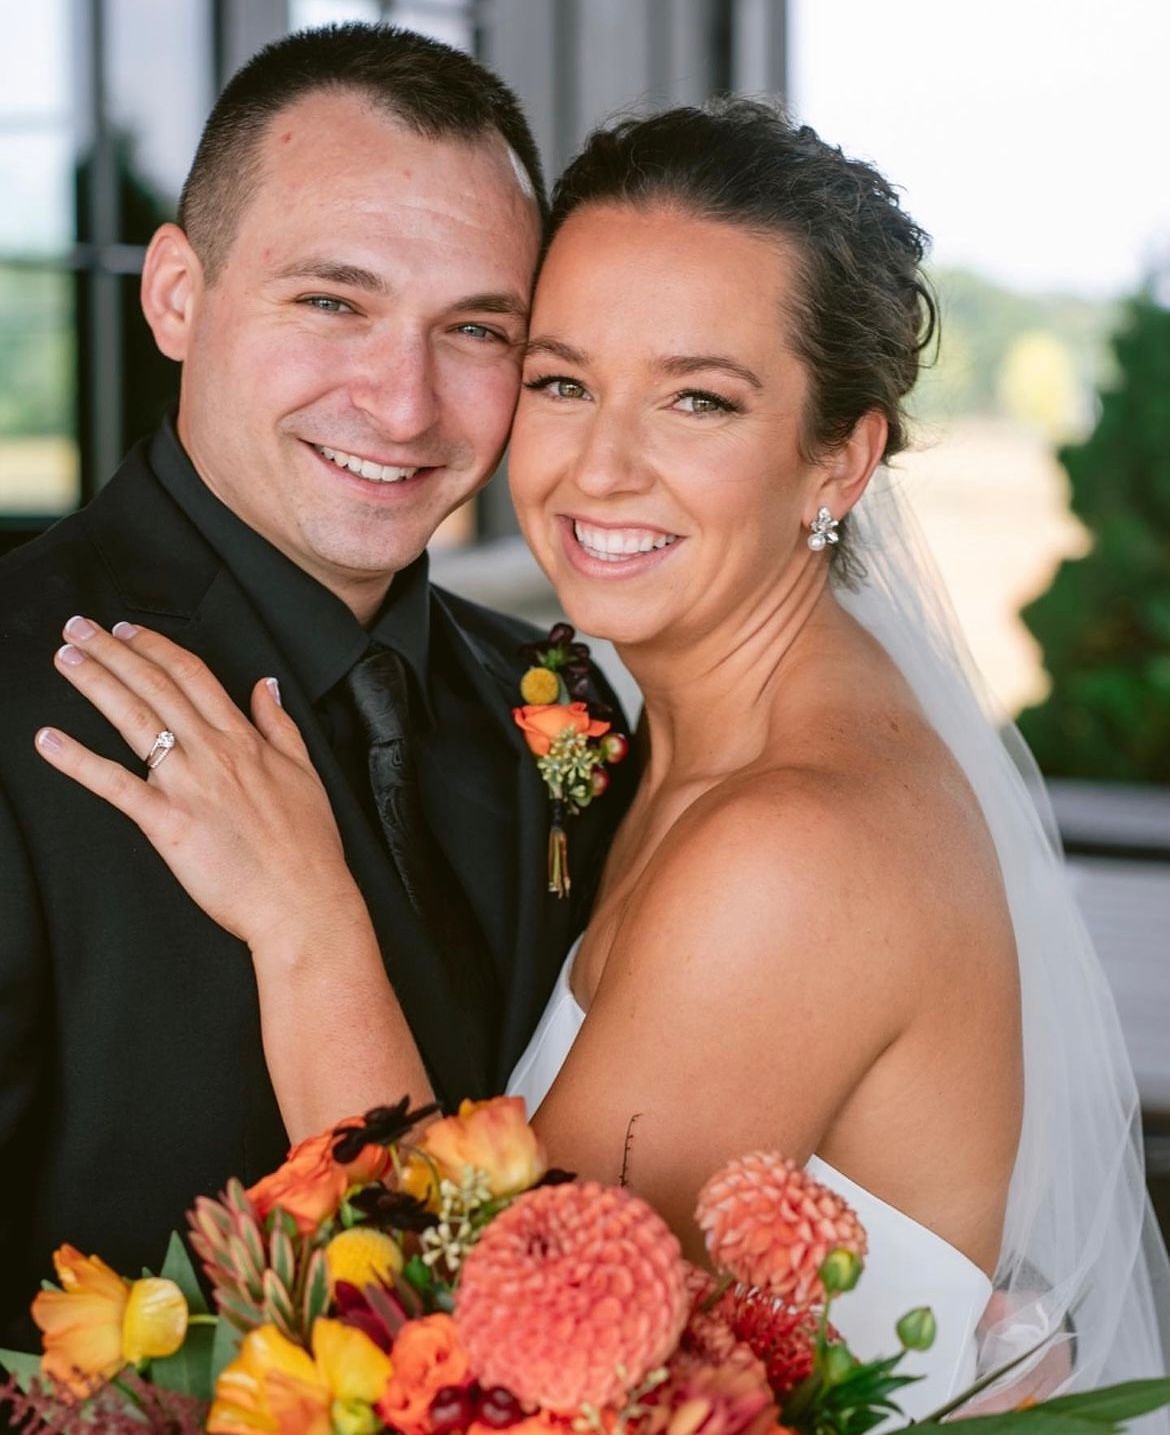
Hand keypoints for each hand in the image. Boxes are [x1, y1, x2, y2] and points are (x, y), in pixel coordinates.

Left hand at [35, 616, 359, 946]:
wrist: (304, 901)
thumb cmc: (309, 845)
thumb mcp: (306, 772)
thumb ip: (280, 725)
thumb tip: (266, 686)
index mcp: (244, 739)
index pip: (192, 675)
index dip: (154, 647)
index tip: (127, 631)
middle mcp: (213, 752)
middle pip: (155, 685)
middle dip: (112, 651)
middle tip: (78, 628)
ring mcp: (188, 786)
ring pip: (134, 719)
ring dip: (95, 683)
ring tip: (66, 658)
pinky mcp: (167, 824)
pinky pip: (115, 785)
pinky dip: (78, 761)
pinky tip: (49, 741)